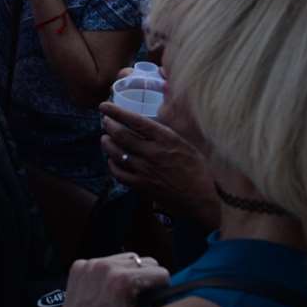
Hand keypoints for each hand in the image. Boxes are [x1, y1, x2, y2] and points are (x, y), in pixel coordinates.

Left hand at [47, 253, 170, 306]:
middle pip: (143, 261)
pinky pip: (103, 262)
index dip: (163, 286)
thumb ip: (155, 304)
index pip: (159, 272)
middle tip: (144, 295)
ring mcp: (89, 264)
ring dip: (128, 271)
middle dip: (147, 277)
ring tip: (125, 291)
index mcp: (122, 279)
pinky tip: (106, 289)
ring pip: (123, 259)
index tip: (160, 295)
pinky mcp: (77, 267)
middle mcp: (105, 266)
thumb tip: (165, 294)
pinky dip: (109, 272)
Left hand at [99, 103, 217, 225]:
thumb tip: (152, 118)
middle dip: (108, 125)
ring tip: (105, 138)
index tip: (104, 106)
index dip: (116, 112)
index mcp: (165, 139)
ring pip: (116, 153)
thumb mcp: (187, 144)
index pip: (135, 120)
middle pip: (121, 135)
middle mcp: (152, 152)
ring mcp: (145, 170)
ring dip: (106, 143)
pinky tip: (111, 160)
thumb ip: (167, 132)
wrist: (202, 200)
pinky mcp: (141, 186)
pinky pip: (118, 173)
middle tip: (105, 121)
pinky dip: (111, 164)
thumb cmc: (199, 170)